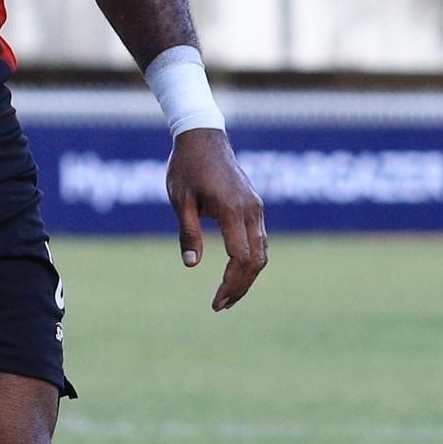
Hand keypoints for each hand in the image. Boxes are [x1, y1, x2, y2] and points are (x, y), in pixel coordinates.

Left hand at [171, 127, 269, 305]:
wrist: (203, 137)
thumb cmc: (186, 167)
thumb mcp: (180, 200)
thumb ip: (188, 232)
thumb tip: (191, 265)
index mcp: (232, 210)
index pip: (240, 258)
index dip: (230, 284)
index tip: (216, 302)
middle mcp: (251, 210)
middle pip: (256, 261)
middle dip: (240, 287)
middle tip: (220, 306)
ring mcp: (256, 208)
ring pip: (262, 252)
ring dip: (247, 277)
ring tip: (227, 296)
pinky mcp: (255, 206)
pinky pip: (261, 240)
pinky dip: (252, 261)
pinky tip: (236, 273)